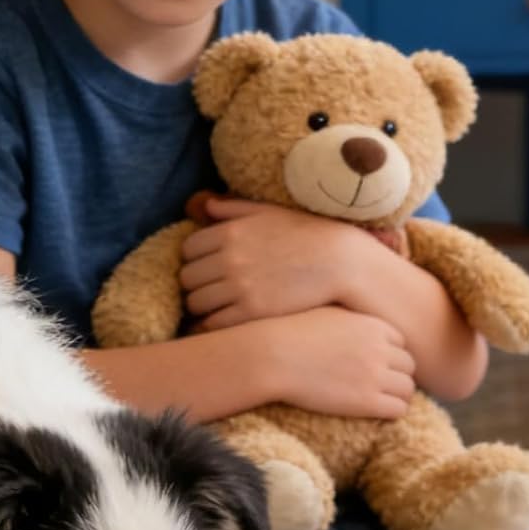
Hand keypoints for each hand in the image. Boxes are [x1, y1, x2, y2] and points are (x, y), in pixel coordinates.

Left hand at [179, 195, 372, 330]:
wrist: (341, 262)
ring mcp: (239, 287)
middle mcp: (229, 259)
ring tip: (218, 306)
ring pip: (195, 303)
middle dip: (195, 284)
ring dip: (202, 306)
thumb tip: (207, 205)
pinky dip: (214, 324)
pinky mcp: (252, 312)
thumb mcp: (270, 212)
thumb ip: (235, 208)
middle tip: (210, 289)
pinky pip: (213, 323)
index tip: (206, 267)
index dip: (194, 260)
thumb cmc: (308, 234)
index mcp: (230, 232)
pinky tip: (228, 320)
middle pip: (187, 278)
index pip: (187, 250)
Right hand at [263, 307, 415, 419]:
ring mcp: (375, 375)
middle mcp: (380, 349)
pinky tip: (376, 412)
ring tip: (380, 401)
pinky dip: (392, 412)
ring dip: (397, 395)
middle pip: (408, 365)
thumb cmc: (290, 333)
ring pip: (408, 389)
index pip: (401, 342)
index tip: (375, 365)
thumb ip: (349, 318)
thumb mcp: (327, 312)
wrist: (272, 356)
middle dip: (396, 375)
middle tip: (379, 385)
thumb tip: (353, 323)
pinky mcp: (367, 401)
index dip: (389, 355)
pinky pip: (398, 409)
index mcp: (373, 325)